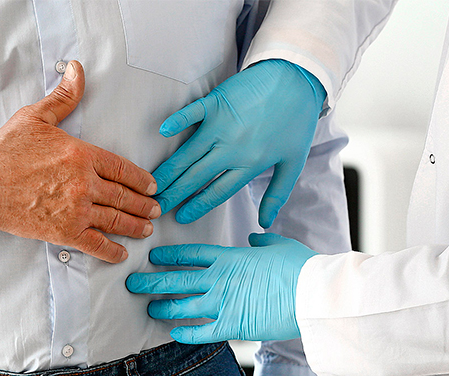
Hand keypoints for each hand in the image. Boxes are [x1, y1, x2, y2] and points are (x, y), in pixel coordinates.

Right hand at [0, 60, 160, 262]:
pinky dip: (111, 251)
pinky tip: (121, 254)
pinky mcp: (64, 232)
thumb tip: (76, 70)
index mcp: (81, 154)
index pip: (122, 169)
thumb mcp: (36, 117)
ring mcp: (76, 210)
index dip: (141, 180)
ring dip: (135, 225)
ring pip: (115, 220)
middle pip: (124, 196)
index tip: (152, 186)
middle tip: (155, 209)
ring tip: (146, 228)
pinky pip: (95, 244)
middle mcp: (84, 183)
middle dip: (144, 205)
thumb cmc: (6, 152)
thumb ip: (63, 97)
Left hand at [125, 233, 316, 342]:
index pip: (191, 253)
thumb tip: (255, 237)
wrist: (313, 293)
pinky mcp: (232, 326)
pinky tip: (173, 334)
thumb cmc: (301, 267)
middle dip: (152, 281)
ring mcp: (223, 303)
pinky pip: (202, 332)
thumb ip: (263, 241)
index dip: (170, 255)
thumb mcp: (280, 245)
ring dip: (164, 307)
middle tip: (133, 282)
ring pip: (183, 305)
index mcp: (230, 257)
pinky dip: (186, 333)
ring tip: (149, 309)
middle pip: (177, 279)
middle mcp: (220, 278)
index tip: (154, 256)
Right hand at [152, 59, 325, 227]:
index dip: (197, 206)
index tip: (180, 217)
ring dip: (168, 169)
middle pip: (196, 176)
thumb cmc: (297, 122)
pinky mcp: (217, 102)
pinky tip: (162, 131)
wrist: (298, 80)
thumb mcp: (293, 163)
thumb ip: (277, 195)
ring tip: (151, 182)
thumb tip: (266, 223)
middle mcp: (232, 148)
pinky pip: (192, 113)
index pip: (216, 192)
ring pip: (189, 152)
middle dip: (173, 193)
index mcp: (250, 164)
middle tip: (154, 205)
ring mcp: (222, 124)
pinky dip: (178, 121)